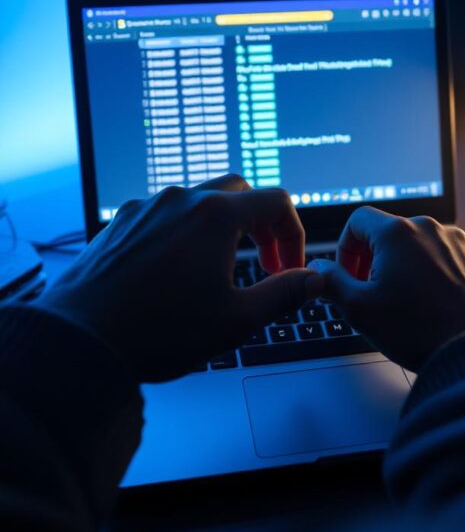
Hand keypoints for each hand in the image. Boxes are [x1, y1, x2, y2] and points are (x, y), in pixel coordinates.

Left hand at [34, 176, 321, 381]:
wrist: (82, 339)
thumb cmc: (157, 332)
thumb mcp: (236, 320)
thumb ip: (284, 294)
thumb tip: (314, 280)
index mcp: (215, 216)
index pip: (276, 203)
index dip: (294, 236)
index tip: (290, 268)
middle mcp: (180, 199)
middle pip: (237, 192)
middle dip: (259, 224)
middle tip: (263, 264)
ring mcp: (145, 207)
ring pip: (196, 201)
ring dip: (219, 227)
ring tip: (218, 269)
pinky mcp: (119, 223)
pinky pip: (161, 215)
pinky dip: (181, 233)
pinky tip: (174, 271)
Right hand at [309, 208, 464, 370]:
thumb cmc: (420, 332)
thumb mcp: (358, 309)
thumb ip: (330, 281)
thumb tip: (318, 268)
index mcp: (398, 233)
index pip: (358, 220)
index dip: (346, 247)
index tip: (349, 275)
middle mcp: (432, 228)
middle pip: (392, 232)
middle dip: (377, 259)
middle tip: (375, 294)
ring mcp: (462, 243)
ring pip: (424, 246)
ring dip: (410, 266)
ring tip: (410, 303)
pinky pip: (452, 259)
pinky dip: (440, 275)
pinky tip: (439, 304)